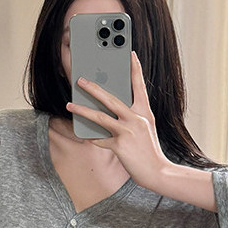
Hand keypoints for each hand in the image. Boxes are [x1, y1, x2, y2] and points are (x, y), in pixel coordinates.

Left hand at [66, 51, 171, 192]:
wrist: (158, 173)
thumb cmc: (149, 151)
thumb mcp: (145, 129)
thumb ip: (132, 117)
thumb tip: (110, 111)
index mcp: (144, 112)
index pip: (139, 86)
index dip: (135, 69)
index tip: (130, 54)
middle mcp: (136, 118)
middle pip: (111, 98)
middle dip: (93, 88)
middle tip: (80, 80)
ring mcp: (128, 131)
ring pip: (100, 117)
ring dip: (82, 110)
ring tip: (70, 105)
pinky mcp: (120, 145)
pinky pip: (100, 140)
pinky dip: (92, 138)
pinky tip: (85, 135)